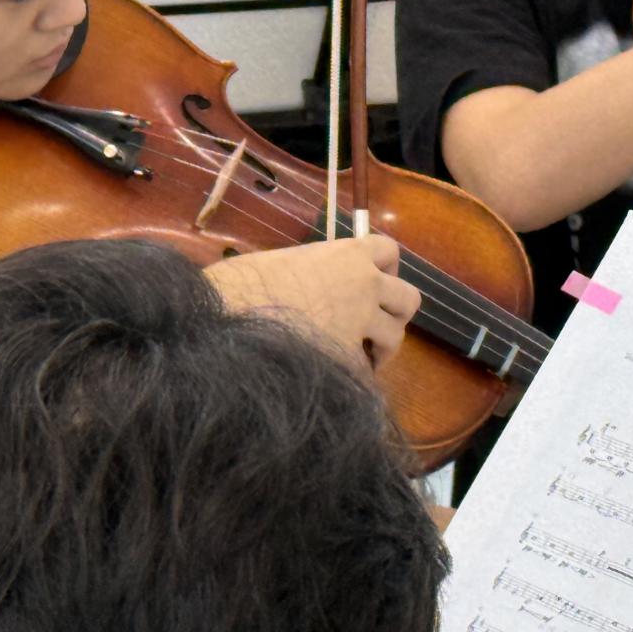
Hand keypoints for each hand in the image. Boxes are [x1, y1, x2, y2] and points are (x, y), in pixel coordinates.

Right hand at [207, 236, 418, 370]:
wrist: (223, 324)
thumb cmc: (239, 286)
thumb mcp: (281, 262)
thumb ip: (312, 269)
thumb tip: (315, 283)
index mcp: (346, 255)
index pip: (389, 250)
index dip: (383, 267)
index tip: (371, 281)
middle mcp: (363, 287)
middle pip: (409, 298)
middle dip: (393, 313)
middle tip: (371, 324)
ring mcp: (359, 325)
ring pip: (395, 337)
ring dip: (380, 348)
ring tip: (357, 357)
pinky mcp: (348, 361)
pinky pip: (366, 372)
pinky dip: (355, 377)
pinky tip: (335, 381)